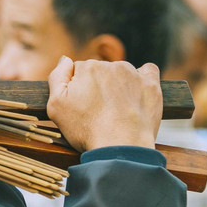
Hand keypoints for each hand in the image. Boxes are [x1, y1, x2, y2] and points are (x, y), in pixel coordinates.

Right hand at [46, 57, 161, 151]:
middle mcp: (111, 66)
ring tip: (117, 111)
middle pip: (100, 71)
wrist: (121, 147)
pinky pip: (148, 71)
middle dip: (97, 87)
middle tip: (98, 112)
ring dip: (118, 85)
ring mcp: (134, 74)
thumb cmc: (86, 129)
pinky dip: (142, 79)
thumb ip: (57, 77)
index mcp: (88, 68)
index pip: (79, 71)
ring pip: (121, 73)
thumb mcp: (56, 106)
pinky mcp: (151, 85)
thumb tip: (65, 59)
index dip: (78, 90)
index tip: (82, 106)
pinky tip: (137, 93)